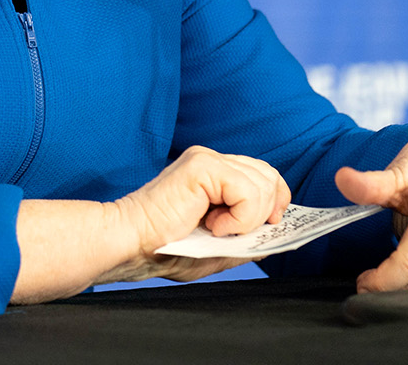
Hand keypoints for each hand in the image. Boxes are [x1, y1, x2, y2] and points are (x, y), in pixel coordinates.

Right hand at [105, 145, 290, 283]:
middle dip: (265, 211)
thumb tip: (275, 234)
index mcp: (215, 175)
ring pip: (263, 183)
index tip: (266, 226)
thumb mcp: (216, 249)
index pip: (264, 176)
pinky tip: (213, 225)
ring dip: (248, 218)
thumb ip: (245, 240)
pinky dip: (240, 217)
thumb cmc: (164, 249)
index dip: (274, 201)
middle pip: (269, 176)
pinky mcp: (202, 164)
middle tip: (235, 232)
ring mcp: (207, 159)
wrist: (132, 244)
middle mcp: (213, 161)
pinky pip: (247, 190)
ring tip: (216, 229)